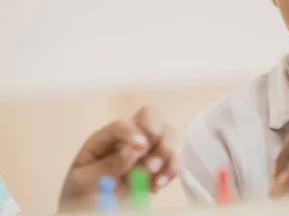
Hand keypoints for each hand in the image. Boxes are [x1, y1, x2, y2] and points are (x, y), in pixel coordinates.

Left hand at [59, 107, 176, 211]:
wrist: (90, 214)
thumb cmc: (82, 197)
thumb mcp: (84, 183)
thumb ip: (107, 165)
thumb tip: (133, 149)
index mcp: (105, 139)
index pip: (122, 125)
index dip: (133, 132)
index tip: (141, 147)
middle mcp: (128, 139)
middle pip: (151, 115)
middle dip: (156, 131)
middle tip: (150, 154)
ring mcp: (145, 152)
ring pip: (167, 133)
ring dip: (165, 152)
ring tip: (152, 175)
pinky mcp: (158, 168)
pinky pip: (174, 159)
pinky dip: (171, 170)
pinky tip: (157, 185)